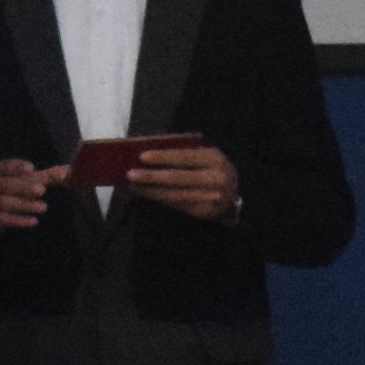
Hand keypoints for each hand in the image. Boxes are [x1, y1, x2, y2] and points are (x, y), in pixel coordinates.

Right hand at [0, 157, 57, 240]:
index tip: (31, 169)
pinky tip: (34, 221)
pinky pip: (3, 218)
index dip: (17, 167)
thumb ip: (44, 177)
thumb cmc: (10, 191)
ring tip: (44, 207)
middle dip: (24, 187)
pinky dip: (19, 220)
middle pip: (7, 185)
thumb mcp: (25, 181)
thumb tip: (65, 171)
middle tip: (42, 189)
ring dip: (25, 205)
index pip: (6, 166)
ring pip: (5, 202)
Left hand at [121, 139, 238, 222]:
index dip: (162, 157)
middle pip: (177, 178)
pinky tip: (146, 194)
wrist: (233, 194)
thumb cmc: (212, 169)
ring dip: (150, 191)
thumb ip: (185, 152)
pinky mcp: (204, 212)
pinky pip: (177, 206)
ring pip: (174, 195)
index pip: (184, 157)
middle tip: (130, 174)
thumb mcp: (205, 156)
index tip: (142, 157)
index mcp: (214, 158)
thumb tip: (151, 151)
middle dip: (151, 177)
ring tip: (133, 186)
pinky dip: (159, 199)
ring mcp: (211, 198)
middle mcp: (215, 179)